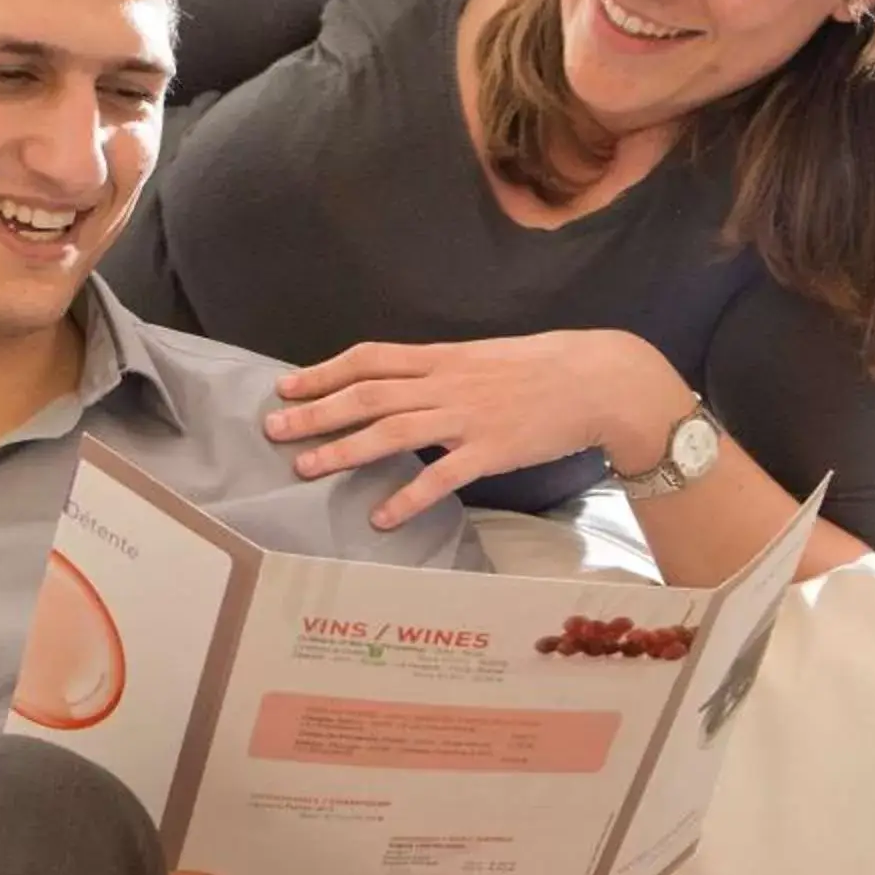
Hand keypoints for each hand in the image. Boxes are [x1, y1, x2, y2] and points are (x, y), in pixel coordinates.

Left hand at [261, 332, 694, 530]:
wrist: (601, 379)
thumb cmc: (543, 366)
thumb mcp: (483, 357)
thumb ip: (441, 370)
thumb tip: (401, 384)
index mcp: (442, 356)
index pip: (370, 358)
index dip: (323, 371)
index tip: (286, 385)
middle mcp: (445, 383)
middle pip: (367, 395)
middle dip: (316, 412)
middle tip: (273, 429)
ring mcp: (466, 417)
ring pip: (391, 431)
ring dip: (343, 451)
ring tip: (305, 469)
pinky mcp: (491, 451)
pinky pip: (441, 477)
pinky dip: (407, 497)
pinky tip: (381, 518)